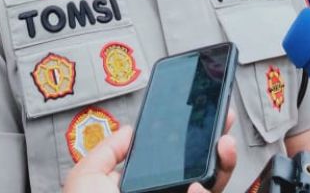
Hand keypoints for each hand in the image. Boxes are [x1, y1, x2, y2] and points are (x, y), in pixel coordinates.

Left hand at [60, 111, 236, 192]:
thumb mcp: (87, 178)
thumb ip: (108, 151)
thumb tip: (128, 131)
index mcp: (141, 190)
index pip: (172, 164)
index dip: (189, 142)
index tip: (201, 123)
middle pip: (200, 175)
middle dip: (216, 149)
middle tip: (222, 129)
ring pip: (210, 189)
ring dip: (222, 167)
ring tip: (222, 149)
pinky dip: (206, 192)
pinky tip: (200, 187)